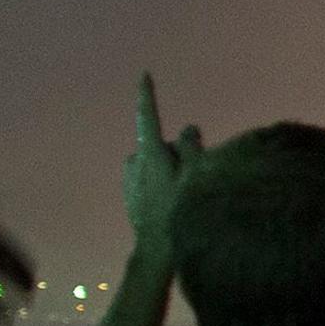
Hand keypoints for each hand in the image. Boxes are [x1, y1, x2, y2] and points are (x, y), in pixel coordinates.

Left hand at [126, 74, 203, 246]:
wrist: (157, 250)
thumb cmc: (179, 210)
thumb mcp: (195, 175)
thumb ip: (192, 147)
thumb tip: (189, 129)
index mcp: (150, 153)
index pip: (148, 116)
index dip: (147, 95)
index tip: (144, 75)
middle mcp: (135, 160)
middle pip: (163, 144)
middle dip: (178, 152)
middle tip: (194, 175)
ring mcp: (129, 177)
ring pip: (157, 161)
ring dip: (170, 168)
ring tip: (184, 192)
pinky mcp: (129, 192)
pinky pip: (149, 177)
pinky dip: (161, 181)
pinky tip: (171, 202)